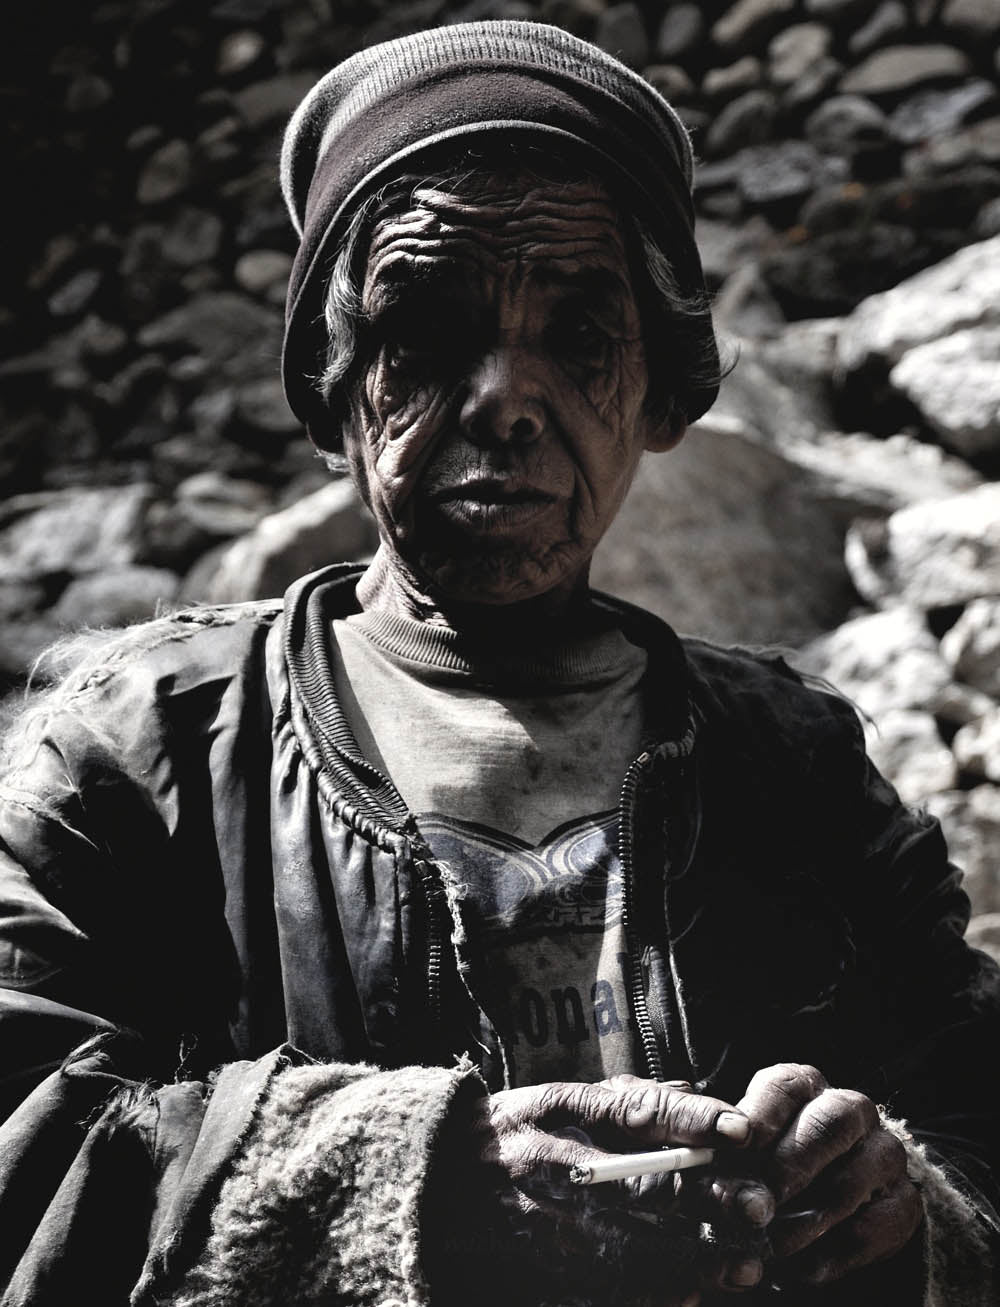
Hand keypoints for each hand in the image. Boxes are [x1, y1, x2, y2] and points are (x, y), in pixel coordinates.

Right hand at [429, 1077, 772, 1306]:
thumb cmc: (513, 1135)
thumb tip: (700, 1097)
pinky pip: (606, 1289)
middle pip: (644, 1182)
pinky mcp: (540, 1273)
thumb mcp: (557, 1099)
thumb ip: (627, 1101)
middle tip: (760, 1209)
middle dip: (708, 1198)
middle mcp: (555, 1164)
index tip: (742, 1129)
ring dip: (695, 1258)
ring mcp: (546, 1224)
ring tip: (743, 1264)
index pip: (632, 1110)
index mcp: (559, 1111)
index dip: (689, 1119)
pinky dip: (653, 1293)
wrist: (434, 1185)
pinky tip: (689, 1293)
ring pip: (635, 1246)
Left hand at [736, 1063, 922, 1287]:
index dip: (761, 1115)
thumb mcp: (734, 1152)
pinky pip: (874, 1229)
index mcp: (803, 1087)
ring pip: (852, 1182)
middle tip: (757, 1204)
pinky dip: (834, 1254)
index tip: (738, 1142)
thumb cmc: (758, 1169)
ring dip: (806, 1221)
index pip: (785, 1087)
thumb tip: (716, 1150)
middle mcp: (850, 1110)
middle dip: (789, 1166)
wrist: (808, 1210)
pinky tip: (803, 1268)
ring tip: (771, 1246)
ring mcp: (884, 1155)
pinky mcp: (903, 1203)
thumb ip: (721, 1151)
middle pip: (829, 1125)